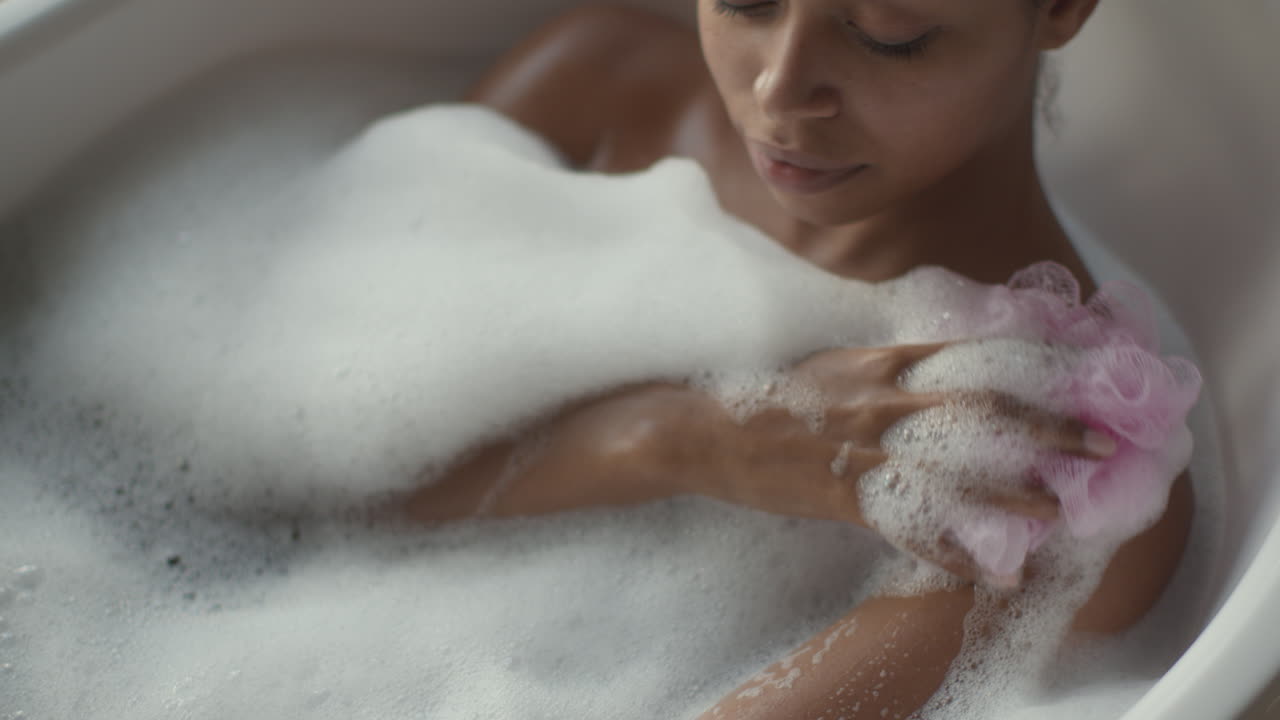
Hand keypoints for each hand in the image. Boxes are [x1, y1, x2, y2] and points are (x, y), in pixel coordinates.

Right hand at [709, 342, 1115, 583]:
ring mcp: (864, 450)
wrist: (711, 433)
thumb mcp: (838, 365)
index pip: (974, 359)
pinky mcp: (845, 497)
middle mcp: (881, 401)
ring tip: (1062, 508)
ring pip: (956, 472)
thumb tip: (952, 365)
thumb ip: (896, 363)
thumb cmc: (777, 398)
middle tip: (1101, 444)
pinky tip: (991, 573)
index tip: (1082, 380)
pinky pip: (911, 528)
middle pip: (981, 411)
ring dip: (1015, 492)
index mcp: (882, 363)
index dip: (1034, 369)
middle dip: (1048, 428)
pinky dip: (954, 553)